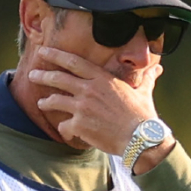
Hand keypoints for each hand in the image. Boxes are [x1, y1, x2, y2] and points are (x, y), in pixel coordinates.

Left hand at [26, 46, 169, 165]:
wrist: (141, 139)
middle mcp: (89, 90)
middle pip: (58, 78)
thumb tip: (158, 69)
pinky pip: (64, 125)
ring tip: (42, 103)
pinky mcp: (80, 125)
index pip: (73, 62)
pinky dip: (64, 129)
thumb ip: (146, 79)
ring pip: (55, 101)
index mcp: (102, 78)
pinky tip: (66, 131)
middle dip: (42, 75)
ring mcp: (82, 107)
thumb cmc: (144, 116)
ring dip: (46, 102)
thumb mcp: (144, 92)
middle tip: (33, 74)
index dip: (56, 55)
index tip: (43, 52)